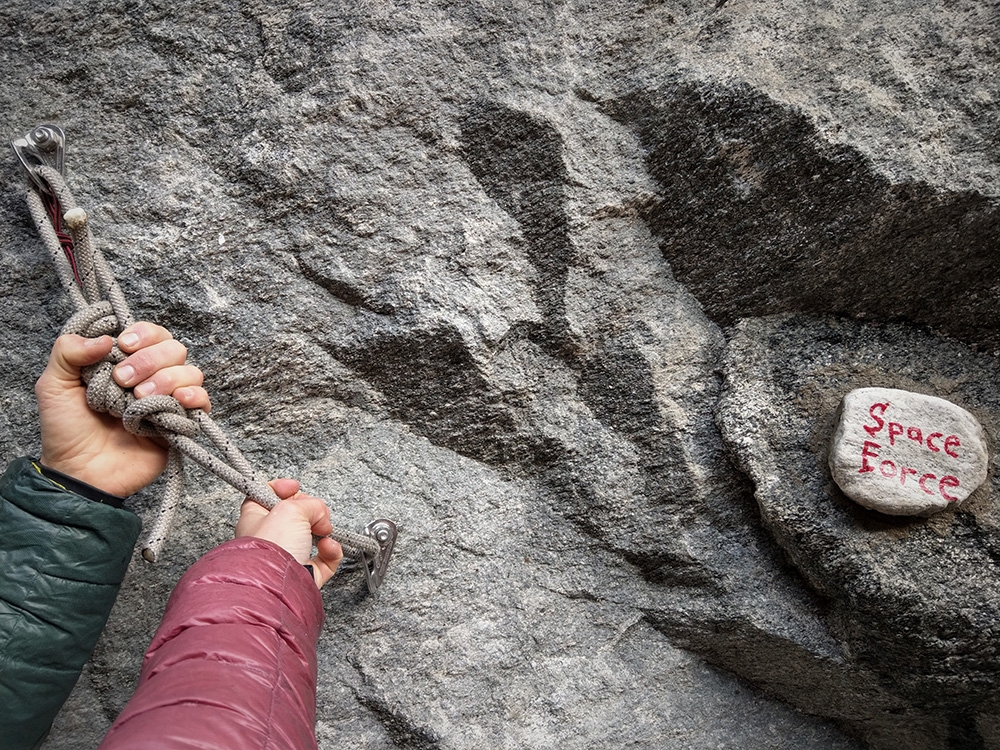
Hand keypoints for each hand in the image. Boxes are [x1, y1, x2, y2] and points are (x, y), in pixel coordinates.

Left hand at [36, 322, 210, 495]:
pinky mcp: (180, 424)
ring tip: (139, 399)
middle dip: (149, 360)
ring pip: (191, 372)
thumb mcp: (53, 386)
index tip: (122, 347)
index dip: (143, 334)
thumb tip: (106, 338)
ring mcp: (167, 401)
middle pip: (174, 348)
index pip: (151, 333)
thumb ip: (68, 352)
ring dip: (167, 379)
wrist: (80, 472)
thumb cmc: (66, 431)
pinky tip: (176, 401)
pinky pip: (203, 402)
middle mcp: (151, 378)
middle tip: (122, 382)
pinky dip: (195, 396)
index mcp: (125, 363)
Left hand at [235, 479, 343, 587]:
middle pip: (293, 517)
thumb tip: (321, 513)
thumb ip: (310, 504)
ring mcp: (287, 558)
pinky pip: (324, 560)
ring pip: (310, 538)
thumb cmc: (271, 548)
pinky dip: (331, 552)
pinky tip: (329, 547)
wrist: (278, 585)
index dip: (281, 488)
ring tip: (324, 530)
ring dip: (324, 531)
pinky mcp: (304, 575)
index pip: (265, 496)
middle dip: (311, 512)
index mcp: (254, 519)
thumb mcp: (291, 509)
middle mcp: (269, 539)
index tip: (295, 487)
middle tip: (316, 512)